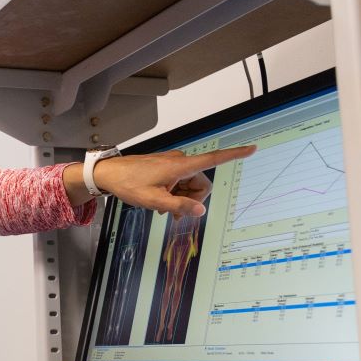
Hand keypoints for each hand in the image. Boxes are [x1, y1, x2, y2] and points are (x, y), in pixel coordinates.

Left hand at [65, 145, 255, 216]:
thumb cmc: (129, 184)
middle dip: (191, 200)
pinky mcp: (166, 167)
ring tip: (161, 207)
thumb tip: (201, 211)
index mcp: (180, 166)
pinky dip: (174, 193)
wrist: (109, 173)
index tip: (252, 148)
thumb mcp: (154, 201)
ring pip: (190, 185)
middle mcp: (180, 161)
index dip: (234, 155)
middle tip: (171, 212)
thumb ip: (179, 206)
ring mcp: (173, 163)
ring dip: (181, 198)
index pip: (213, 159)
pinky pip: (180, 182)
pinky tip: (159, 200)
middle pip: (201, 183)